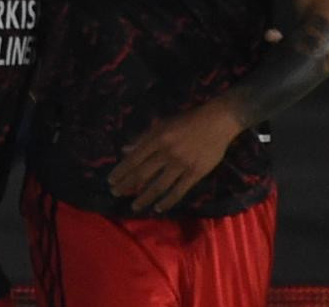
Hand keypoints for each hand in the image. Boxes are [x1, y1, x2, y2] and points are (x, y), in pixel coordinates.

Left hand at [107, 98, 241, 212]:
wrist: (218, 121)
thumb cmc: (187, 121)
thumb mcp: (162, 124)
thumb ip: (143, 138)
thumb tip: (125, 150)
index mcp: (157, 138)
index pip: (134, 158)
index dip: (121, 171)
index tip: (111, 181)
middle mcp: (167, 152)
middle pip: (143, 173)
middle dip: (127, 185)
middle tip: (116, 194)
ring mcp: (181, 164)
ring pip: (159, 185)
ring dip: (144, 197)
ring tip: (134, 206)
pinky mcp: (195, 173)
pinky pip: (179, 191)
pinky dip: (167, 201)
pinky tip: (158, 208)